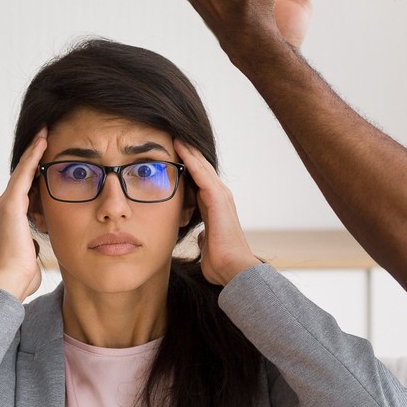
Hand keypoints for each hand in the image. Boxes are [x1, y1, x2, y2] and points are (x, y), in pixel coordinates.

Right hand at [0, 131, 47, 299]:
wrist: (11, 280)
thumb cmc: (23, 272)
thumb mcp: (31, 249)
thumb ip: (33, 239)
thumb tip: (38, 239)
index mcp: (12, 216)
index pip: (25, 186)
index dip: (35, 168)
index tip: (46, 153)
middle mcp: (5, 206)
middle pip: (23, 173)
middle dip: (34, 153)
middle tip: (45, 133)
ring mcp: (6, 204)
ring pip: (23, 170)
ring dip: (34, 150)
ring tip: (45, 132)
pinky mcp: (10, 205)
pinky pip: (24, 174)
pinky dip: (33, 157)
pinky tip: (43, 143)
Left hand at [175, 141, 259, 286]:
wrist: (233, 269)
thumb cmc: (221, 262)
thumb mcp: (208, 245)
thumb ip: (205, 237)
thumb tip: (202, 237)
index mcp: (215, 208)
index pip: (199, 182)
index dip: (188, 169)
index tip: (174, 158)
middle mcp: (220, 198)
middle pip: (202, 170)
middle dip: (189, 155)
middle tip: (174, 139)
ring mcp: (221, 196)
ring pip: (202, 167)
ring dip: (189, 152)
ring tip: (175, 137)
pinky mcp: (218, 198)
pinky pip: (201, 173)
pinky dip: (190, 159)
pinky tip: (179, 148)